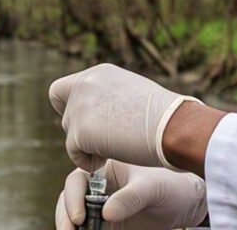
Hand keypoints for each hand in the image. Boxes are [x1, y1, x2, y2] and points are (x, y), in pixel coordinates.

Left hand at [48, 63, 197, 170]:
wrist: (175, 126)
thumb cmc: (165, 116)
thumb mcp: (132, 94)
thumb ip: (109, 98)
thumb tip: (97, 115)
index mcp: (98, 73)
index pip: (61, 90)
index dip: (70, 109)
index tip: (90, 122)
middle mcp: (85, 84)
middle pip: (65, 116)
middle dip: (82, 132)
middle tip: (109, 141)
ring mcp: (80, 106)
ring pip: (70, 136)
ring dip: (89, 148)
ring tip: (116, 149)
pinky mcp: (80, 131)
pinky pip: (75, 155)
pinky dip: (89, 162)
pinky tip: (111, 159)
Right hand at [55, 160, 207, 229]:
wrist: (185, 205)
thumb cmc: (170, 186)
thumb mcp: (153, 189)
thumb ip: (131, 198)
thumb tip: (106, 213)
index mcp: (103, 170)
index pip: (77, 181)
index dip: (73, 198)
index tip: (79, 218)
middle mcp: (97, 189)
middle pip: (69, 202)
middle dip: (65, 218)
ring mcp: (100, 208)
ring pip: (75, 220)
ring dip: (70, 228)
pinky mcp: (108, 226)